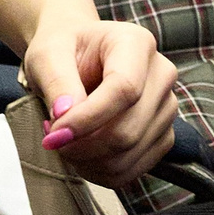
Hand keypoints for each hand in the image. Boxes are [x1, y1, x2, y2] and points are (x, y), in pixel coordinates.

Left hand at [21, 18, 178, 188]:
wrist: (77, 56)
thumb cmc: (63, 50)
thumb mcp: (47, 55)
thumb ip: (56, 81)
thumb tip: (66, 116)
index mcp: (136, 43)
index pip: (124, 89)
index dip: (88, 118)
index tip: (55, 132)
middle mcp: (161, 74)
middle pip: (129, 128)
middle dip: (83, 145)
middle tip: (52, 139)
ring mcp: (166, 107)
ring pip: (131, 152)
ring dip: (89, 160)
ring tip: (64, 142)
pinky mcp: (162, 135)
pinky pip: (135, 168)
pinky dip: (102, 171)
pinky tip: (81, 155)